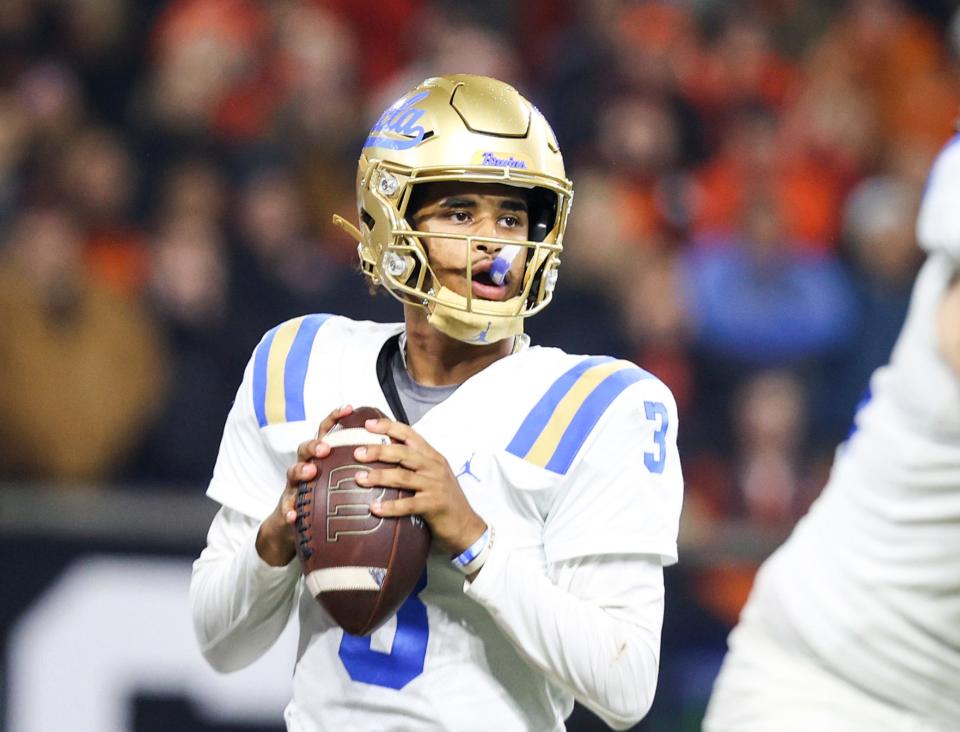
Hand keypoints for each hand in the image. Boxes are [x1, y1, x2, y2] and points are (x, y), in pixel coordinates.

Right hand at [256, 405, 353, 565]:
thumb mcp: (338, 478)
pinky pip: (286, 508)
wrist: (293, 525)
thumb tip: (389, 453)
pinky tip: (294, 515)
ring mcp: (294, 487)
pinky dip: (289, 510)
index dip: (335, 418)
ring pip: (292, 473)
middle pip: (305, 449)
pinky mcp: (287, 508)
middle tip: (326, 447)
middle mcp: (305, 467)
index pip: (326, 433)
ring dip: (300, 470)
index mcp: (320, 458)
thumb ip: (355, 465)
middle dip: (314, 445)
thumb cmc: (323, 497)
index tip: (349, 409)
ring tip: (310, 471)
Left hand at [356, 418, 486, 555]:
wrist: (467, 526)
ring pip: (403, 476)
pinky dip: (390, 506)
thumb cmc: (445, 499)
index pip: (410, 435)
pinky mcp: (434, 505)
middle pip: (403, 453)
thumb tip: (384, 454)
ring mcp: (435, 485)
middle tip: (357, 452)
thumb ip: (415, 464)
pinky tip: (374, 508)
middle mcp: (434, 467)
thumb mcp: (434, 475)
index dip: (389, 427)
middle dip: (378, 451)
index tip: (368, 424)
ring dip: (379, 476)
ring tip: (358, 478)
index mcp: (433, 457)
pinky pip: (408, 505)